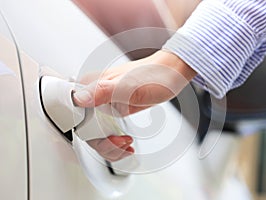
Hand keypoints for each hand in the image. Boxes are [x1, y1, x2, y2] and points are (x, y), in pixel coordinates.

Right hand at [73, 50, 195, 161]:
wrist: (169, 75)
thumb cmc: (154, 75)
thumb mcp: (129, 85)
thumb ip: (103, 91)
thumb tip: (80, 99)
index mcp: (93, 86)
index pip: (75, 114)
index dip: (85, 130)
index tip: (103, 136)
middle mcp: (96, 96)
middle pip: (86, 129)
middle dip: (102, 142)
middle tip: (120, 142)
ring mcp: (105, 105)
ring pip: (96, 133)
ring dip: (109, 145)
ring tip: (126, 143)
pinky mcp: (114, 110)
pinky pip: (107, 131)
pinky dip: (114, 142)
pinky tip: (125, 143)